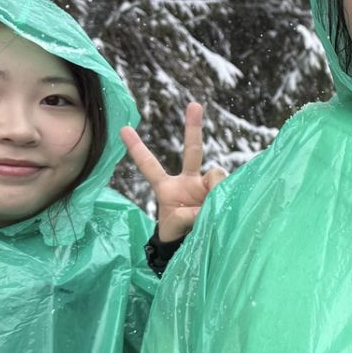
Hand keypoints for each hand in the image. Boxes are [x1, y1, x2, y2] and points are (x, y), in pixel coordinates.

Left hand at [122, 102, 226, 242]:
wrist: (196, 248)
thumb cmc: (178, 237)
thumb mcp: (173, 229)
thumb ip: (185, 218)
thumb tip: (209, 204)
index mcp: (168, 188)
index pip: (150, 166)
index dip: (137, 149)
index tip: (123, 129)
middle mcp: (188, 182)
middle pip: (193, 151)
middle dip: (193, 128)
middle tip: (194, 105)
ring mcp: (207, 188)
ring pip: (216, 175)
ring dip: (215, 189)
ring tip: (210, 210)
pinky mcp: (224, 195)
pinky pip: (228, 188)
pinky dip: (228, 196)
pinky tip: (226, 208)